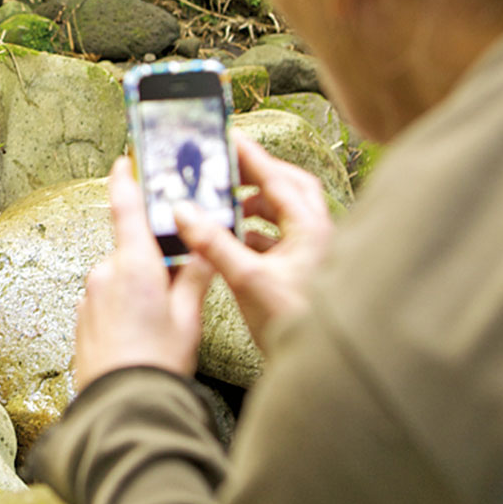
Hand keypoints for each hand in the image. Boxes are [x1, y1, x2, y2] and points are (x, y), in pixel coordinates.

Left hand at [72, 157, 214, 391]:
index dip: (124, 179)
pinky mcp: (82, 315)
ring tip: (159, 323)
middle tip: (177, 288)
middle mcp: (106, 272)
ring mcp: (90, 294)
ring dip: (140, 287)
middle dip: (154, 260)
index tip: (124, 161)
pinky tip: (140, 334)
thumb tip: (205, 247)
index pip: (125, 206)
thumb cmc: (157, 362)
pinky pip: (107, 298)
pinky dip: (124, 307)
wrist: (121, 404)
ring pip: (121, 277)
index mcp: (134, 263)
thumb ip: (195, 276)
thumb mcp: (188, 316)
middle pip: (132, 249)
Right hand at [173, 136, 331, 350]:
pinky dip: (256, 233)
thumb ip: (213, 243)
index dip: (251, 157)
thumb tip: (185, 212)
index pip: (278, 178)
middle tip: (226, 171)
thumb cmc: (292, 323)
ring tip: (226, 207)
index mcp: (311, 228)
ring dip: (255, 207)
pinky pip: (279, 239)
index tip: (228, 138)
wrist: (316, 365)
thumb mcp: (246, 279)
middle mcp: (317, 235)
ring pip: (284, 214)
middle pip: (288, 189)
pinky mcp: (304, 272)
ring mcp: (313, 253)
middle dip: (257, 177)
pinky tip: (234, 241)